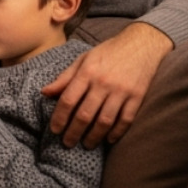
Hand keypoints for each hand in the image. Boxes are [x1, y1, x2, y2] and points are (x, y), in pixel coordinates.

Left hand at [43, 22, 170, 146]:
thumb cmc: (108, 52)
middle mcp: (103, 83)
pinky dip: (117, 132)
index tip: (54, 130)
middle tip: (67, 144)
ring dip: (94, 136)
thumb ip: (64, 78)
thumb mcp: (83, 60)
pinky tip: (108, 139)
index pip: (68, 100)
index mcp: (86, 73)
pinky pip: (126, 119)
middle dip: (74, 132)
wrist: (142, 43)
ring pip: (105, 120)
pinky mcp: (138, 96)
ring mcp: (122, 91)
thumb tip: (44, 93)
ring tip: (86, 145)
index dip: (59, 118)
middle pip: (85, 114)